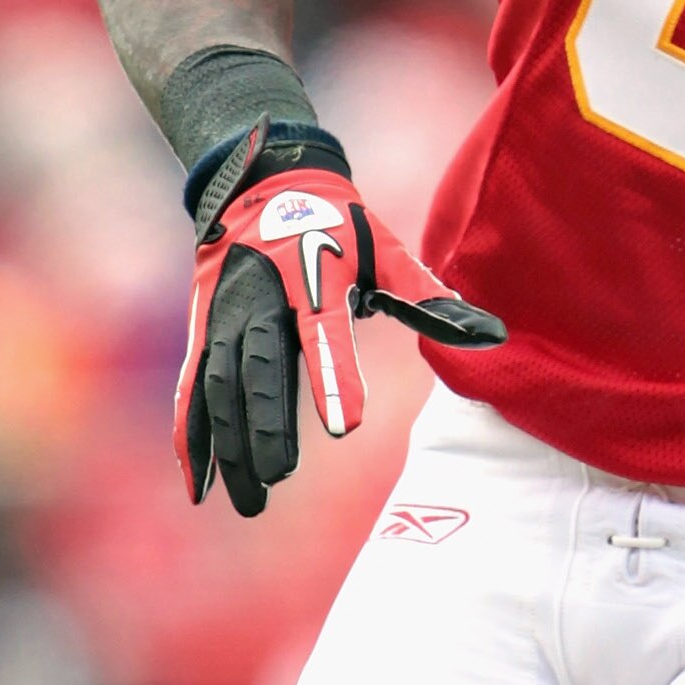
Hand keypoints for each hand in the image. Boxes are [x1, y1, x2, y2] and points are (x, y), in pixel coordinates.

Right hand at [175, 128, 503, 516]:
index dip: (333, 378)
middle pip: (259, 370)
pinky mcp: (202, 335)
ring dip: (230, 445)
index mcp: (311, 281)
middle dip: (265, 424)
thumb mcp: (386, 250)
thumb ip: (430, 298)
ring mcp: (222, 320)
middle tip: (281, 476)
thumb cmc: (339, 224)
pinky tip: (201, 488)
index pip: (322, 334)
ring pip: (220, 389)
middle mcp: (258, 301)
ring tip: (251, 501)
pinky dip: (193, 439)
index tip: (345, 427)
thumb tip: (492, 334)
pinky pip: (192, 392)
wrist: (260, 182)